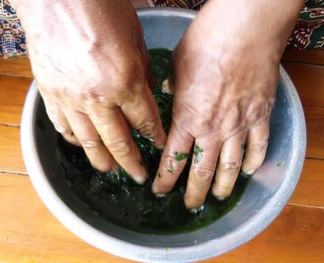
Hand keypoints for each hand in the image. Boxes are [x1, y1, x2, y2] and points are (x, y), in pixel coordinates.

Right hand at [13, 0, 165, 183]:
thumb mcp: (135, 38)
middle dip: (132, 162)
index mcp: (126, 83)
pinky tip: (81, 145)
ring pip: (88, 141)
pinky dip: (74, 139)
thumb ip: (143, 71)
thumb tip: (146, 92)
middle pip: (118, 142)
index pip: (146, 122)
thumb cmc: (101, 8)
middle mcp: (99, 99)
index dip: (156, 137)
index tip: (160, 147)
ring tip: (111, 170)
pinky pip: (63, 126)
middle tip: (140, 176)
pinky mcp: (50, 94)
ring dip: (102, 160)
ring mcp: (71, 99)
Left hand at [152, 0, 303, 207]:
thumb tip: (169, 93)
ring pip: (231, 167)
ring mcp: (240, 125)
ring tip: (217, 197)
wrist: (244, 30)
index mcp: (187, 118)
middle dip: (193, 193)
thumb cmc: (206, 44)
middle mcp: (213, 129)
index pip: (173, 159)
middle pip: (201, 171)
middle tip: (189, 205)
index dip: (164, 179)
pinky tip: (250, 171)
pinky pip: (259, 146)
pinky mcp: (261, 115)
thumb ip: (172, 88)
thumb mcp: (177, 67)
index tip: (159, 190)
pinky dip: (255, 162)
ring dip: (223, 186)